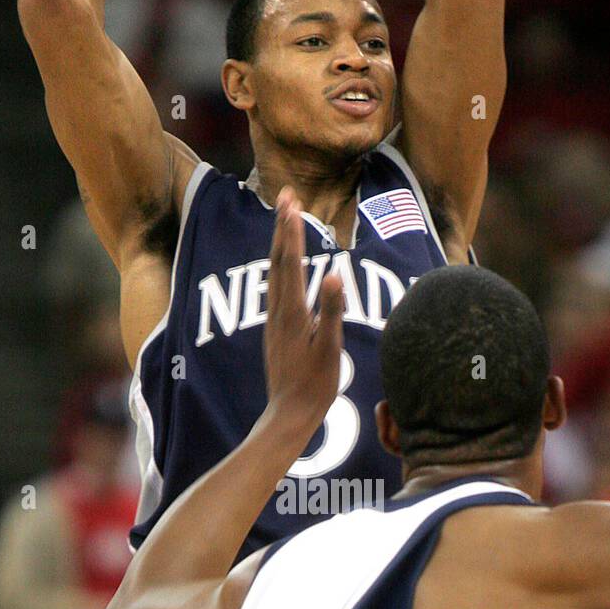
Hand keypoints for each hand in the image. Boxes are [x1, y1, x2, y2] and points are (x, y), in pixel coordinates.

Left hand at [264, 189, 343, 433]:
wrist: (289, 413)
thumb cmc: (315, 385)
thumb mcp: (330, 349)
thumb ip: (332, 311)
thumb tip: (335, 274)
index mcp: (293, 313)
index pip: (291, 262)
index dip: (292, 230)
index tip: (291, 202)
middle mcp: (279, 312)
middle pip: (278, 260)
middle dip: (282, 226)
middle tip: (285, 195)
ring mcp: (274, 321)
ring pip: (274, 273)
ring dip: (279, 242)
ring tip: (283, 218)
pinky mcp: (275, 330)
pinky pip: (275, 287)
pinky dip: (279, 265)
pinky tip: (282, 263)